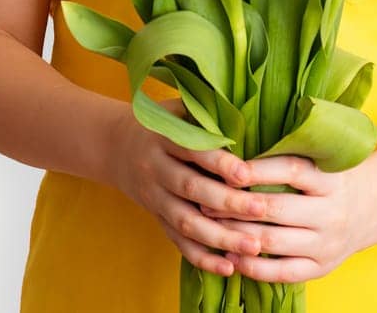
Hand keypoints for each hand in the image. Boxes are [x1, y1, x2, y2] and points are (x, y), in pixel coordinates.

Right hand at [105, 98, 269, 276]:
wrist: (115, 145)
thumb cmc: (161, 122)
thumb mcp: (177, 108)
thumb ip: (206, 115)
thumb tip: (250, 118)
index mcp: (163, 138)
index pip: (193, 151)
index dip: (219, 163)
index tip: (247, 174)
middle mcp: (155, 168)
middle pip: (191, 189)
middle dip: (228, 202)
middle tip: (262, 209)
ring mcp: (154, 197)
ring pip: (185, 221)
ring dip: (220, 237)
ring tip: (253, 247)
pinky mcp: (156, 218)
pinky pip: (178, 242)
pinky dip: (202, 257)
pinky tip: (229, 267)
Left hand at [198, 153, 376, 283]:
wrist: (374, 207)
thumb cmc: (333, 177)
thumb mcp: (322, 159)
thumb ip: (289, 152)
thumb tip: (239, 146)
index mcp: (330, 179)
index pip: (290, 170)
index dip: (256, 169)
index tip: (226, 168)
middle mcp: (331, 212)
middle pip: (276, 209)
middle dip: (236, 205)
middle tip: (205, 199)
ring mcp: (327, 243)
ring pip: (273, 242)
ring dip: (237, 235)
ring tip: (210, 226)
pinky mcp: (321, 268)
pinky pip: (282, 272)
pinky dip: (253, 267)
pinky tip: (231, 257)